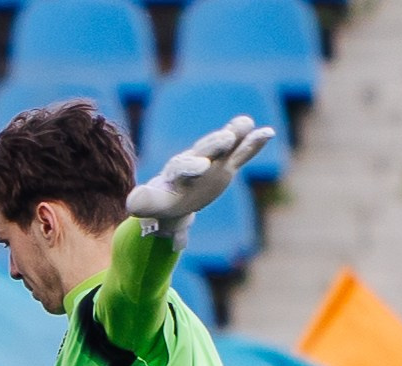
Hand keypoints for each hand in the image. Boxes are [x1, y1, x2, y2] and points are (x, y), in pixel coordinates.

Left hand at [125, 116, 275, 250]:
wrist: (175, 198)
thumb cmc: (163, 203)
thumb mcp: (153, 206)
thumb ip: (144, 202)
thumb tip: (133, 203)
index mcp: (176, 173)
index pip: (183, 167)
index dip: (191, 166)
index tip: (202, 168)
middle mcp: (194, 160)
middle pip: (204, 150)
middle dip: (214, 145)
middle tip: (226, 138)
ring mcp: (212, 160)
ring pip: (224, 145)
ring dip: (234, 136)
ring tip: (247, 124)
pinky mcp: (226, 165)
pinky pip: (241, 153)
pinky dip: (253, 143)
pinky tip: (268, 132)